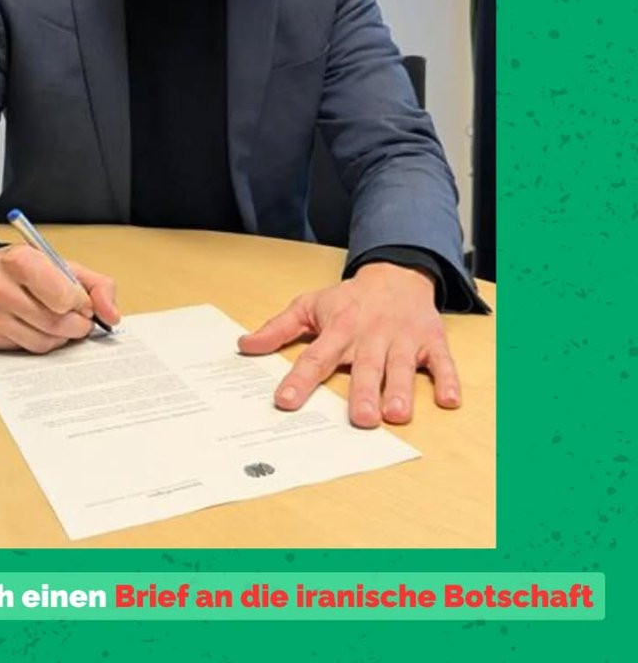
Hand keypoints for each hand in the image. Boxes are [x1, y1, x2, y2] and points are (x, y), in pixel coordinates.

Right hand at [0, 245, 119, 353]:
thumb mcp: (64, 265)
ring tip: (57, 319)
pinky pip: (27, 350)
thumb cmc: (27, 269)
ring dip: (61, 336)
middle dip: (76, 324)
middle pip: (56, 323)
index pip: (64, 297)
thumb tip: (112, 317)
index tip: (82, 301)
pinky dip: (41, 342)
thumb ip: (98, 286)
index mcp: (20, 260)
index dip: (81, 303)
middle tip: (77, 317)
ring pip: (44, 342)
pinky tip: (37, 326)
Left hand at [237, 262, 459, 426]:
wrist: (396, 274)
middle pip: (365, 366)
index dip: (300, 380)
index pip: (316, 356)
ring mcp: (402, 338)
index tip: (285, 402)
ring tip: (395, 414)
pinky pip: (441, 362)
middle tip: (359, 419)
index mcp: (339, 328)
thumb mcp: (310, 306)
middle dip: (363, 392)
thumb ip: (278, 328)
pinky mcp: (430, 341)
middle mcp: (371, 334)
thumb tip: (244, 346)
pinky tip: (448, 399)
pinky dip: (447, 379)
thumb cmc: (350, 299)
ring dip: (400, 390)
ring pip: (401, 367)